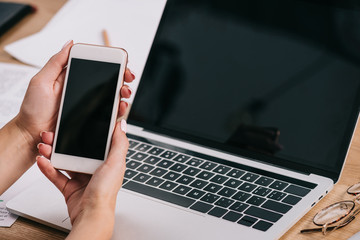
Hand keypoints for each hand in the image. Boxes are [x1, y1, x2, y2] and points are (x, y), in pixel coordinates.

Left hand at [15, 40, 134, 149]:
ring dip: (123, 93)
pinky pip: (108, 114)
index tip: (121, 63)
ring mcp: (88, 105)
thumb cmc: (33, 109)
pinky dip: (118, 111)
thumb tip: (70, 44)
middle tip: (126, 78)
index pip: (96, 67)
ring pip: (112, 97)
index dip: (111, 64)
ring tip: (123, 93)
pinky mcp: (91, 119)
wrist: (32, 134)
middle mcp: (83, 90)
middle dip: (122, 78)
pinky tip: (119, 108)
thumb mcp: (41, 81)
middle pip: (109, 81)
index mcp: (73, 77)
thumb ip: (56, 62)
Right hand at [37, 120, 127, 238]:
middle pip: (78, 150)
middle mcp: (95, 169)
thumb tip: (121, 125)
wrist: (91, 215)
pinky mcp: (70, 187)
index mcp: (108, 161)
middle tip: (52, 134)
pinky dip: (48, 168)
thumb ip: (119, 143)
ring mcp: (82, 178)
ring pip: (65, 161)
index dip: (86, 132)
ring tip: (44, 146)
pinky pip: (57, 174)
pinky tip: (42, 160)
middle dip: (64, 142)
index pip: (96, 142)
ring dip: (53, 153)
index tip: (75, 124)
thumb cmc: (106, 193)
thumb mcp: (116, 163)